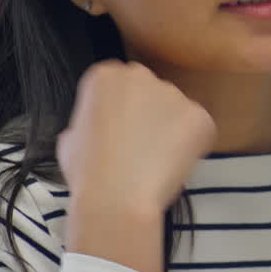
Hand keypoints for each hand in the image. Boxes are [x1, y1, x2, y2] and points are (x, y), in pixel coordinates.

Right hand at [57, 61, 215, 271]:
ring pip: (176, 109)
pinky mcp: (200, 115)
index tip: (120, 130)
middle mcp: (140, 75)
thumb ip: (90, 119)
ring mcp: (174, 93)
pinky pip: (199, 128)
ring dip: (171, 129)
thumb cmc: (87, 172)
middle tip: (140, 145)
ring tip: (156, 160)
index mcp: (105, 75)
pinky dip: (192, 145)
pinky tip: (174, 164)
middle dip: (148, 113)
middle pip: (149, 91)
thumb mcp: (70, 136)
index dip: (121, 110)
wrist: (116, 196)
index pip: (118, 83)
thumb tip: (98, 127)